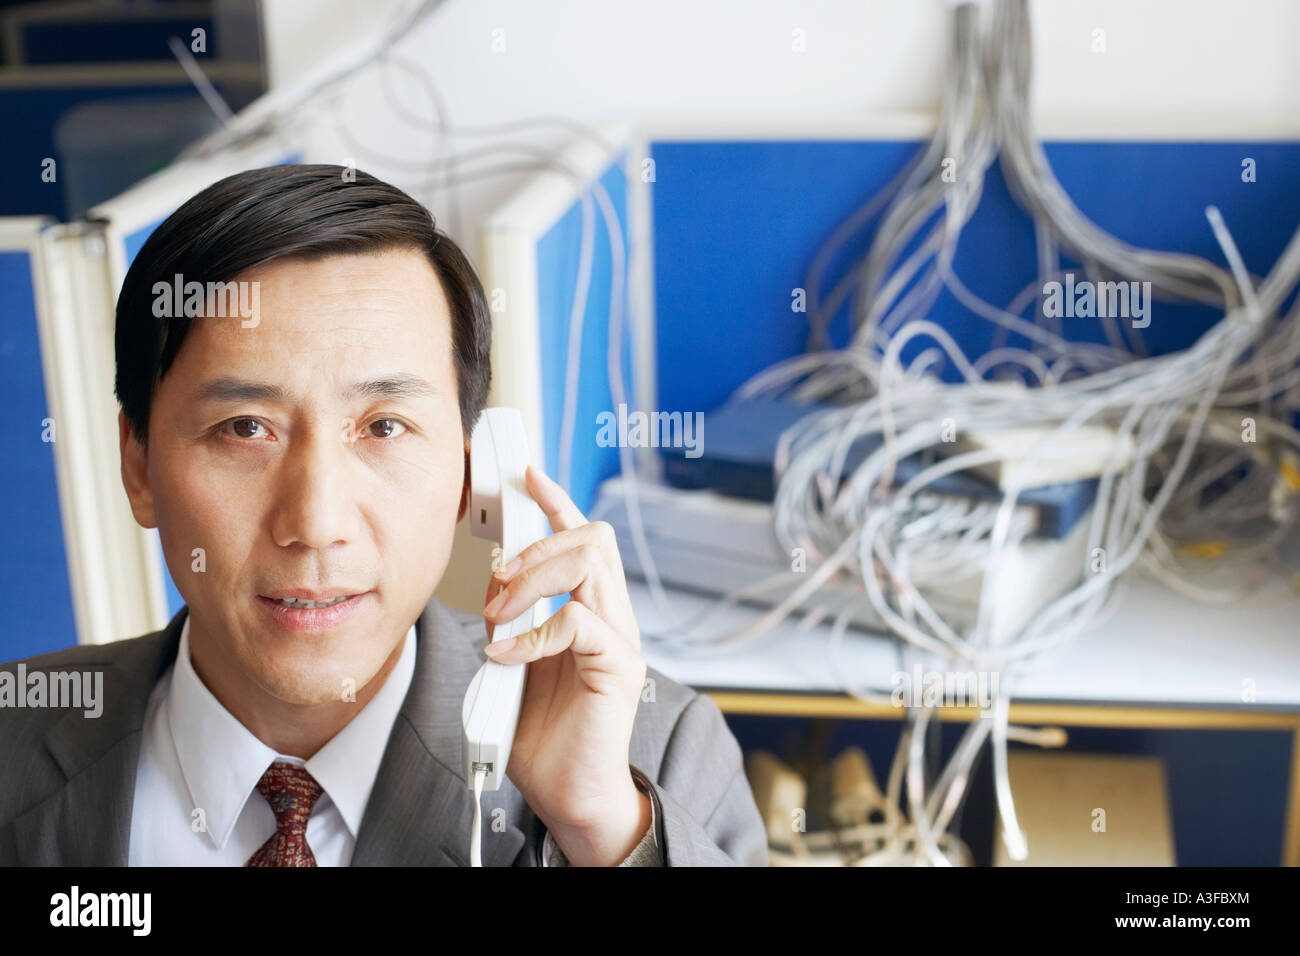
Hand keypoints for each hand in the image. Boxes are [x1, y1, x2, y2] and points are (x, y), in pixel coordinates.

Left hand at [481, 464, 650, 865]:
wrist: (571, 792)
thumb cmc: (545, 733)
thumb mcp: (517, 661)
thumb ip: (513, 622)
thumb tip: (493, 588)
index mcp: (590, 608)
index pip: (582, 538)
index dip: (557, 502)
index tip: (529, 476)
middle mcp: (612, 616)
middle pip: (591, 538)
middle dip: (535, 546)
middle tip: (499, 581)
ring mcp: (620, 639)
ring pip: (590, 564)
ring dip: (534, 580)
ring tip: (502, 615)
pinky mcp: (618, 667)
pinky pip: (579, 622)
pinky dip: (534, 634)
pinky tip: (507, 655)